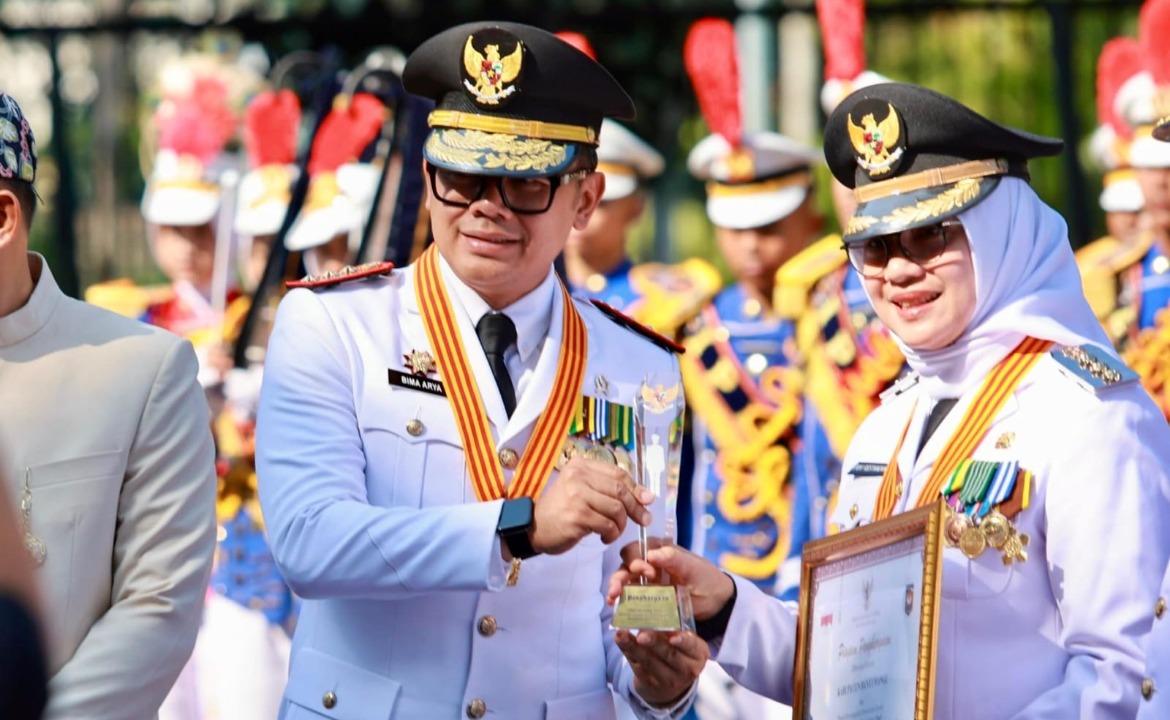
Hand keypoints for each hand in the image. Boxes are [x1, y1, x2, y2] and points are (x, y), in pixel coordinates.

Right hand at [530, 457, 652, 554]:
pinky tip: (605, 538)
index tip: (647, 501)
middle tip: (644, 520)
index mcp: (581, 465)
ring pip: (616, 509)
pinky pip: (607, 525)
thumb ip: (609, 490)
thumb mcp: (583, 491)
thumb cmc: (561, 510)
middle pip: (620, 490)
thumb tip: (647, 497)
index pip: (618, 473)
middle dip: (636, 508)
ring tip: (613, 532)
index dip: (636, 488)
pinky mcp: (577, 516)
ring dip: (621, 525)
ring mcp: (577, 495)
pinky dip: (612, 534)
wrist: (534, 527)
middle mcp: (578, 476)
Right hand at [608, 544, 734, 621]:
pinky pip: (630, 599)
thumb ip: (674, 558)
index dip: (636, 558)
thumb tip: (652, 554)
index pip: (637, 549)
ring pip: (624, 582)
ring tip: (612, 599)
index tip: (648, 571)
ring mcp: (646, 583)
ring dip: (616, 588)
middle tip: (618, 589)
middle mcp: (648, 565)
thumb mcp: (693, 567)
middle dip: (619, 576)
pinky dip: (622, 602)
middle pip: (625, 566)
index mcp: (658, 551)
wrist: (718, 603)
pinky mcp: (647, 600)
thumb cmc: (706, 578)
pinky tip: (616, 608)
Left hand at [616, 629, 706, 707]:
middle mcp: (685, 669)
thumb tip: (654, 608)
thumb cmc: (678, 654)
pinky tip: (619, 640)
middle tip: (642, 635)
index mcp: (698, 654)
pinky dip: (627, 650)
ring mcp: (666, 679)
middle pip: (669, 654)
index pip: (692, 647)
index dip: (683, 642)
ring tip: (622, 635)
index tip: (673, 638)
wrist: (670, 687)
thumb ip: (675, 630)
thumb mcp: (685, 645)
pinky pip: (636, 665)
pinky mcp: (648, 683)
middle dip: (654, 643)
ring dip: (634, 646)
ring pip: (649, 661)